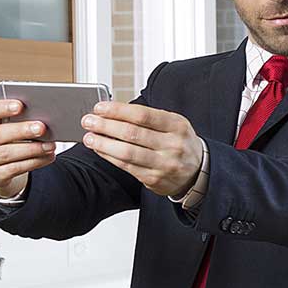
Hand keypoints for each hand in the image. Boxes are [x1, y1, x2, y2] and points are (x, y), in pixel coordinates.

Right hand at [0, 99, 55, 199]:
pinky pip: (14, 169)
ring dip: (32, 149)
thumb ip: (14, 119)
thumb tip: (39, 115)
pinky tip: (47, 157)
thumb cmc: (2, 140)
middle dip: (22, 131)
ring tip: (49, 145)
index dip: (2, 108)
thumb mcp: (2, 126)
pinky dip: (34, 162)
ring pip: (7, 153)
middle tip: (41, 128)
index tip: (20, 105)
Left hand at [80, 102, 204, 197]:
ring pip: (127, 152)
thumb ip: (148, 118)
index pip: (142, 115)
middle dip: (105, 126)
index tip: (100, 108)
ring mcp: (164, 164)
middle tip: (88, 121)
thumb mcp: (173, 124)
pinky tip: (100, 150)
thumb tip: (114, 111)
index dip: (118, 110)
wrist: (198, 170)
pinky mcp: (154, 179)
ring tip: (89, 137)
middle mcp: (172, 145)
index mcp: (177, 125)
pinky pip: (127, 167)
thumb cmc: (180, 142)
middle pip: (132, 133)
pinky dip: (110, 157)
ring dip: (103, 144)